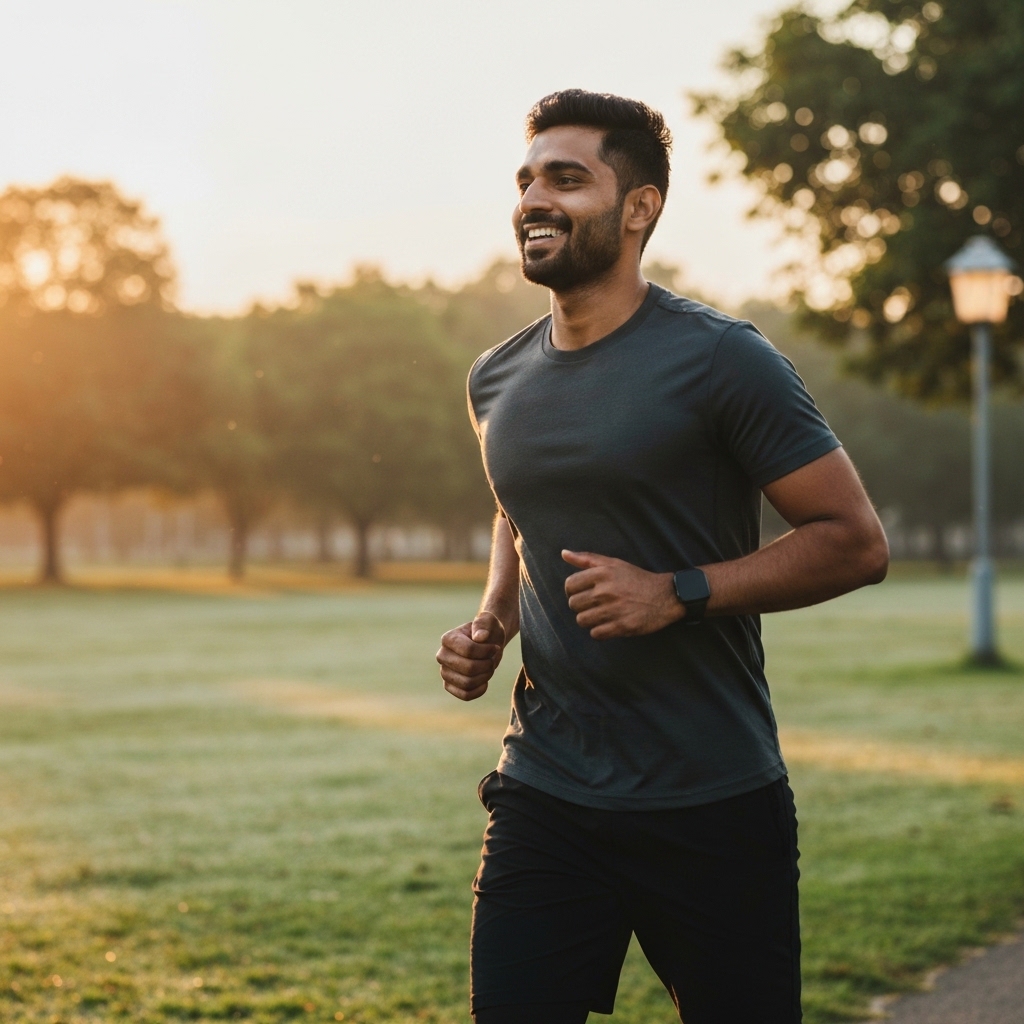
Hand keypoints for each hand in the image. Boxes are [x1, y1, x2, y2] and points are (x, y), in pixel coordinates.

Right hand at [436, 611, 505, 700]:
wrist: (488, 642)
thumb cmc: (488, 630)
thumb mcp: (489, 621)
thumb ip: (483, 624)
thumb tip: (480, 637)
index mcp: (448, 639)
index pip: (469, 651)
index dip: (486, 651)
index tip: (495, 647)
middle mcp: (442, 656)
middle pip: (468, 668)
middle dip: (487, 665)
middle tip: (492, 659)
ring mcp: (444, 672)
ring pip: (467, 683)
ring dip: (485, 677)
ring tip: (489, 668)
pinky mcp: (450, 686)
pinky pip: (465, 695)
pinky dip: (479, 690)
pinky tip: (485, 681)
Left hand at [562, 550, 682, 639]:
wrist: (665, 596)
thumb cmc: (636, 578)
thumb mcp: (613, 563)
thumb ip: (586, 559)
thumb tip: (564, 553)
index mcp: (602, 573)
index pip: (569, 585)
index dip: (573, 590)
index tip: (583, 593)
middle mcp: (605, 591)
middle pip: (574, 604)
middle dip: (581, 605)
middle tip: (594, 604)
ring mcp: (613, 610)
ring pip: (582, 620)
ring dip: (589, 620)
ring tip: (601, 615)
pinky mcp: (621, 627)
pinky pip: (596, 634)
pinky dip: (600, 631)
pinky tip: (609, 624)